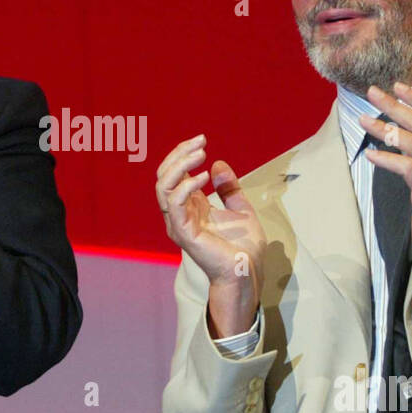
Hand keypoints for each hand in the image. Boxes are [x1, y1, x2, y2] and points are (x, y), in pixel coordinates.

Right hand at [156, 135, 266, 336]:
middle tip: (200, 142)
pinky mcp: (184, 233)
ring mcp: (179, 224)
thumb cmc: (244, 248)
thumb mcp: (241, 210)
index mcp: (190, 208)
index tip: (201, 139)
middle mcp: (180, 214)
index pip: (174, 175)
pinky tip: (204, 176)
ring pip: (163, 187)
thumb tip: (218, 164)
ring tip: (200, 154)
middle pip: (164, 177)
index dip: (182, 154)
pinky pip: (175, 203)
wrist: (248, 273)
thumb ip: (229, 189)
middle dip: (178, 155)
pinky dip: (186, 185)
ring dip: (179, 165)